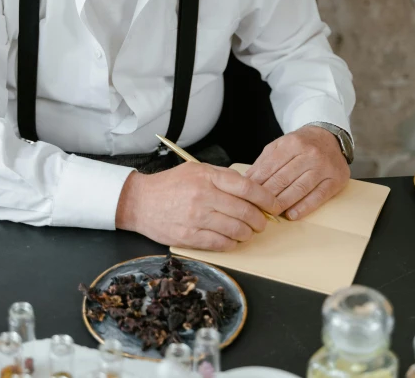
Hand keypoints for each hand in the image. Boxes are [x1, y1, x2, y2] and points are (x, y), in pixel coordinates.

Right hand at [115, 162, 281, 250]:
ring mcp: (196, 218)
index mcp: (207, 177)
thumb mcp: (196, 170)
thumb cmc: (170, 185)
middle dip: (259, 220)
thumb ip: (222, 177)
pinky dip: (233, 244)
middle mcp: (203, 196)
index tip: (274, 205)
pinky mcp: (189, 237)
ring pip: (236, 230)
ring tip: (248, 231)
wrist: (140, 201)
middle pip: (245, 211)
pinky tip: (233, 240)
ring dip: (248, 233)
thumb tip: (250, 189)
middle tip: (262, 222)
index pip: (247, 188)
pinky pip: (221, 244)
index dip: (266, 198)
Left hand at [244, 126, 349, 220]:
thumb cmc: (301, 144)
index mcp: (292, 143)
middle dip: (267, 195)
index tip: (247, 194)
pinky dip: (304, 207)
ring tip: (271, 212)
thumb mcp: (281, 144)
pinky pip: (318, 197)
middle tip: (256, 207)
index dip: (258, 182)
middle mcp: (309, 154)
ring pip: (299, 189)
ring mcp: (323, 167)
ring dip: (283, 203)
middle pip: (283, 179)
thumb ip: (265, 161)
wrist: (329, 137)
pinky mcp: (335, 180)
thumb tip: (248, 179)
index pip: (271, 166)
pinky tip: (292, 215)